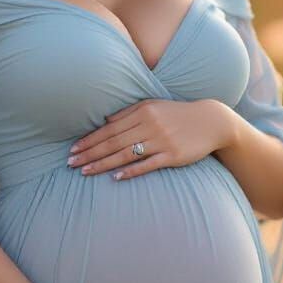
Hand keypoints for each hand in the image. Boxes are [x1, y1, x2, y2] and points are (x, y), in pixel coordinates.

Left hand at [67, 99, 233, 180]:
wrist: (211, 121)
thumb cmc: (177, 113)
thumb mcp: (153, 105)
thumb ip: (129, 113)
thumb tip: (105, 122)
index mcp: (142, 112)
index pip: (109, 128)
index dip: (90, 140)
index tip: (73, 150)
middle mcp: (149, 125)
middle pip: (113, 142)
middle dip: (90, 153)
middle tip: (71, 163)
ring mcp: (161, 141)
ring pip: (126, 154)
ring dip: (103, 164)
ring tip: (85, 172)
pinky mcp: (173, 155)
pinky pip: (147, 164)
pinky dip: (131, 171)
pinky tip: (116, 177)